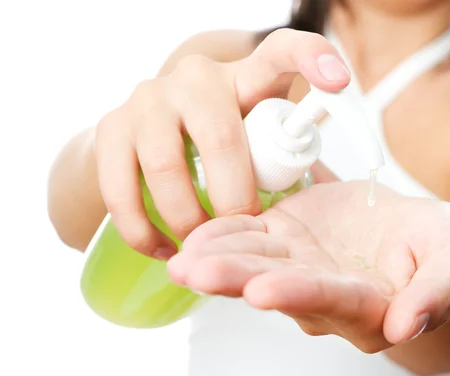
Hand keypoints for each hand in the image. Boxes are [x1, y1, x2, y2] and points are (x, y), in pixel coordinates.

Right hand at [93, 29, 350, 258]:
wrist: (142, 139)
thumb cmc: (220, 145)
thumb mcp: (256, 138)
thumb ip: (282, 154)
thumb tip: (322, 194)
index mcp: (245, 77)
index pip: (282, 51)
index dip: (312, 58)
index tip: (338, 83)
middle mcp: (196, 77)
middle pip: (220, 136)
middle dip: (233, 197)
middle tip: (242, 231)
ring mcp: (147, 98)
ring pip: (164, 165)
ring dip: (185, 219)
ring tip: (201, 246)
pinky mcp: (110, 127)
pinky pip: (121, 188)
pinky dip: (143, 230)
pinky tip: (163, 249)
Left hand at [167, 181, 449, 352]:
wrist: (415, 235)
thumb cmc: (442, 247)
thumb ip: (437, 291)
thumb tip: (408, 327)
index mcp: (368, 306)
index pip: (332, 301)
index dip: (300, 295)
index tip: (264, 293)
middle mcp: (325, 295)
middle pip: (279, 287)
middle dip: (238, 280)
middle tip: (198, 274)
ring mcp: (301, 265)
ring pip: (256, 264)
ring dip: (219, 260)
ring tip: (183, 258)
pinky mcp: (286, 237)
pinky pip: (252, 236)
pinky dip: (224, 233)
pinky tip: (195, 234)